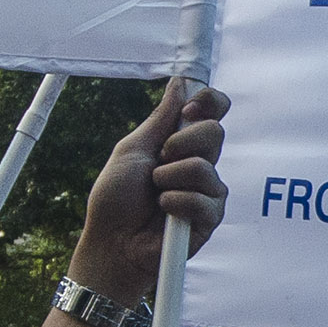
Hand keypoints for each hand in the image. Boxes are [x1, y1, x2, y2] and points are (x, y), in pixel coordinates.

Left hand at [70, 79, 230, 298]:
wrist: (112, 242)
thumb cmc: (115, 198)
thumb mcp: (132, 150)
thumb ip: (160, 119)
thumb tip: (180, 83)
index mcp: (180, 143)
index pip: (212, 112)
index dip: (210, 102)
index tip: (190, 109)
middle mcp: (198, 164)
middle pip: (215, 132)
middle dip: (182, 143)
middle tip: (160, 160)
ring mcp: (207, 191)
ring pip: (206, 168)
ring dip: (171, 178)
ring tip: (155, 194)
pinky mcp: (210, 218)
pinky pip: (204, 199)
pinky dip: (176, 203)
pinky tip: (163, 211)